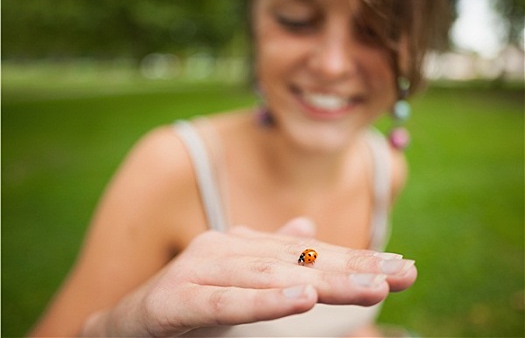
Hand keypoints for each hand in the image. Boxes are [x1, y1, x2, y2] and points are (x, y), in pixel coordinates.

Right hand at [81, 218, 416, 336]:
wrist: (128, 322)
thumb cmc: (190, 301)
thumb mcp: (239, 282)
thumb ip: (272, 257)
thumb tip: (307, 228)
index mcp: (246, 247)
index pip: (310, 253)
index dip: (356, 259)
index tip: (402, 268)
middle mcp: (228, 249)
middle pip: (300, 260)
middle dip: (354, 268)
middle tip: (403, 272)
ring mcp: (203, 270)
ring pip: (271, 277)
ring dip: (322, 281)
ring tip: (371, 286)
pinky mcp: (179, 298)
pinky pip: (228, 302)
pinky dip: (265, 301)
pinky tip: (302, 298)